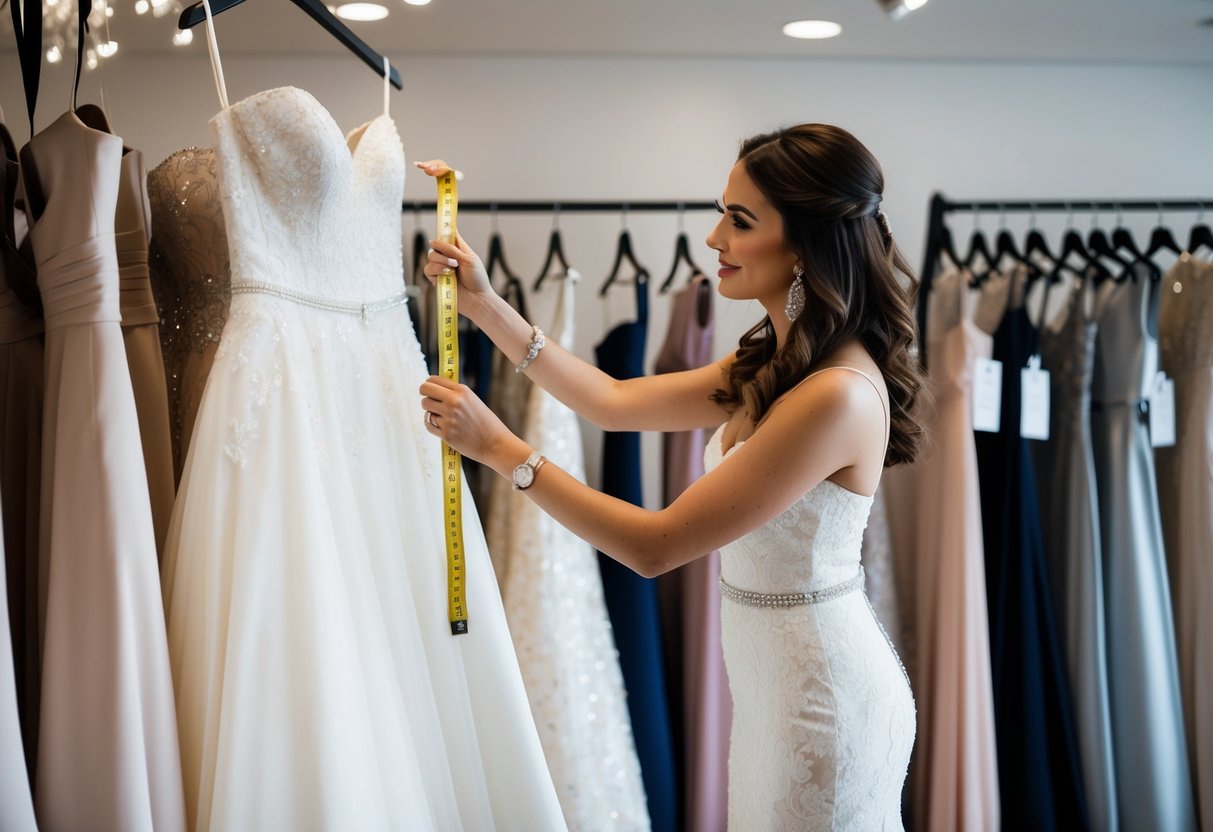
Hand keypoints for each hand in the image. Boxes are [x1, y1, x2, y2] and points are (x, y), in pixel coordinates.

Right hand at [414, 159, 495, 314]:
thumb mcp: (468, 258)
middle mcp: (446, 249)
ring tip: (456, 272)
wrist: (477, 300)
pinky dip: (440, 273)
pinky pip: (429, 268)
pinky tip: (449, 280)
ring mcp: (438, 262)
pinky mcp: (433, 276)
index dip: (441, 202)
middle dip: (447, 252)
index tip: (429, 172)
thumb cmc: (477, 278)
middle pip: (436, 239)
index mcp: (456, 240)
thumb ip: (451, 249)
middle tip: (458, 262)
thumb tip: (436, 243)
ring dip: (445, 264)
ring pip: (432, 254)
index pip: (446, 219)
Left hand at [419, 375, 525, 470]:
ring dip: (431, 412)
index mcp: (462, 391)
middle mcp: (454, 402)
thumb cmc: (485, 422)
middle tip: (431, 402)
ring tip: (444, 417)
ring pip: (426, 409)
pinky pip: (428, 424)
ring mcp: (449, 418)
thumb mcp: (473, 401)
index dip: (429, 385)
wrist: (495, 443)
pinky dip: (432, 425)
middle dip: (425, 395)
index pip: (433, 380)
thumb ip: (455, 394)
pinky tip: (441, 426)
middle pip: (424, 391)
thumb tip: (434, 389)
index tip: (430, 390)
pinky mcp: (446, 433)